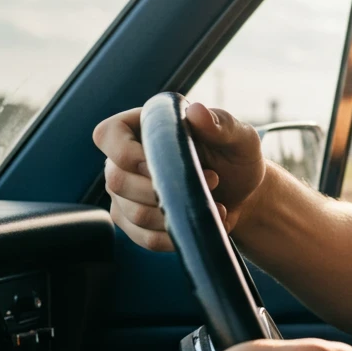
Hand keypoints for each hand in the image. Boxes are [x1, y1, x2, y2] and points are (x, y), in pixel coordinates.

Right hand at [92, 101, 265, 250]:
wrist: (244, 192)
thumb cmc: (237, 156)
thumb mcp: (239, 136)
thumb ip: (221, 124)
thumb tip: (196, 112)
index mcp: (145, 126)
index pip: (107, 135)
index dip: (125, 153)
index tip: (158, 162)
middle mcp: (126, 159)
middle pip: (117, 180)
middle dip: (165, 188)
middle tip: (212, 180)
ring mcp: (127, 193)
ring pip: (132, 213)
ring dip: (176, 212)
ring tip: (215, 203)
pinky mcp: (136, 222)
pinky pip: (144, 238)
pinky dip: (176, 236)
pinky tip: (202, 223)